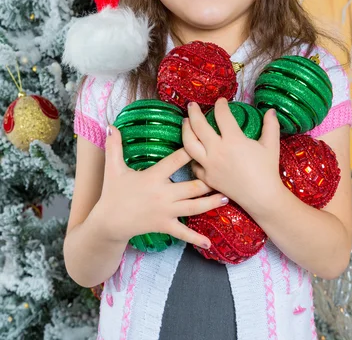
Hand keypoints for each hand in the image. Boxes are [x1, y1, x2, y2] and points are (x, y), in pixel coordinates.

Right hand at [95, 125, 228, 247]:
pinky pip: (183, 233)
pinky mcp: (165, 226)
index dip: (190, 149)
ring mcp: (166, 212)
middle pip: (192, 187)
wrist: (109, 223)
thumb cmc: (113, 193)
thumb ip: (114, 146)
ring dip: (211, 203)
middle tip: (227, 174)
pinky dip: (196, 239)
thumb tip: (110, 126)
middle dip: (210, 181)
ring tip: (226, 197)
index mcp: (153, 177)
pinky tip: (209, 243)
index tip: (203, 139)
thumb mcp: (113, 168)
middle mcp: (163, 194)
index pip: (175, 160)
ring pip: (194, 207)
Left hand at [183, 99, 281, 217]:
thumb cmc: (267, 170)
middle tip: (192, 105)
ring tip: (186, 122)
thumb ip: (270, 125)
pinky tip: (192, 150)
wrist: (262, 197)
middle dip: (194, 112)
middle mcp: (217, 151)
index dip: (220, 105)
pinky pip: (193, 164)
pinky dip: (191, 156)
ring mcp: (209, 165)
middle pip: (198, 126)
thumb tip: (271, 110)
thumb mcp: (271, 145)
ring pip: (188, 144)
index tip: (221, 101)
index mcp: (233, 140)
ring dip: (185, 130)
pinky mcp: (206, 178)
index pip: (222, 115)